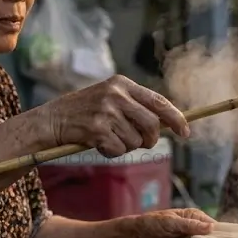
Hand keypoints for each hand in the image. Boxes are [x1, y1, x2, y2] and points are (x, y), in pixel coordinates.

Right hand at [46, 75, 189, 156]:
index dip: (176, 119)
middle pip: (152, 125)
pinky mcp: (97, 129)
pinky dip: (111, 153)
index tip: (185, 132)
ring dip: (126, 147)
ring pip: (135, 141)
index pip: (159, 101)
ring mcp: (106, 111)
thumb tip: (168, 124)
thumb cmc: (85, 113)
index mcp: (122, 83)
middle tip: (142, 144)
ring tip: (109, 138)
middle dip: (150, 140)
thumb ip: (136, 107)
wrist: (51, 120)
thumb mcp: (110, 99)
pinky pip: (119, 150)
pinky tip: (98, 144)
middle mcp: (116, 94)